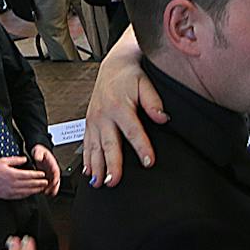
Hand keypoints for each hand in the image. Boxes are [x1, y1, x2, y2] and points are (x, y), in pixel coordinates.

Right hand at [0, 155, 48, 198]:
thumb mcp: (3, 161)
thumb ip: (16, 160)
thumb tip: (25, 159)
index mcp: (13, 174)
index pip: (29, 175)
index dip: (37, 175)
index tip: (42, 174)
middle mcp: (14, 183)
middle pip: (30, 184)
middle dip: (39, 183)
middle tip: (46, 182)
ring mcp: (12, 190)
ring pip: (27, 191)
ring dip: (36, 189)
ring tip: (41, 188)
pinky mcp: (9, 196)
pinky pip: (21, 196)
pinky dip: (28, 194)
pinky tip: (32, 193)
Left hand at [29, 143, 60, 196]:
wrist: (37, 152)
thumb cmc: (39, 151)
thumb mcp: (39, 150)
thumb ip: (39, 154)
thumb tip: (38, 158)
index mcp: (52, 164)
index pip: (56, 172)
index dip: (56, 178)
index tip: (54, 183)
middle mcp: (52, 169)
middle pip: (56, 179)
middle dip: (54, 186)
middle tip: (51, 192)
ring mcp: (50, 173)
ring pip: (53, 183)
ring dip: (52, 189)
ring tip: (49, 194)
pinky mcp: (46, 176)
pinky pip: (49, 183)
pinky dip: (48, 188)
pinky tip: (44, 192)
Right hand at [83, 38, 166, 186]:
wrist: (114, 66)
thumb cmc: (131, 75)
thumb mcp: (145, 83)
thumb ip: (153, 101)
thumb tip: (163, 118)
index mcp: (119, 106)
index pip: (132, 131)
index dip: (142, 147)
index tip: (148, 162)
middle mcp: (103, 115)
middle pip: (109, 144)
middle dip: (111, 164)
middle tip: (114, 181)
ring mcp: (94, 121)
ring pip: (94, 147)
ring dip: (96, 167)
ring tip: (99, 183)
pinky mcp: (89, 124)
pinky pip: (86, 145)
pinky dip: (86, 160)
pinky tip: (89, 173)